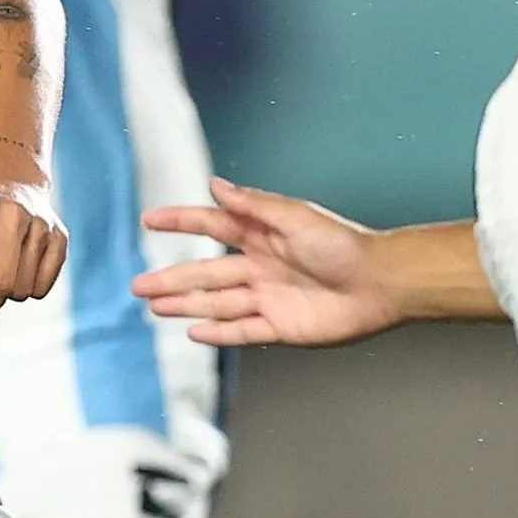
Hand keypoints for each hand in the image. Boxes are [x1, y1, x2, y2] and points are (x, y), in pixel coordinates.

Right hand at [134, 176, 399, 347]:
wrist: (379, 283)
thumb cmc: (342, 244)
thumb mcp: (294, 216)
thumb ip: (252, 205)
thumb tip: (215, 185)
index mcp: (262, 235)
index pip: (211, 225)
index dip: (181, 222)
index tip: (149, 220)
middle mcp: (260, 266)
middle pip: (206, 273)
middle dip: (171, 277)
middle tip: (138, 285)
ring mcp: (268, 298)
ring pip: (216, 303)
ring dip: (185, 305)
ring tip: (154, 306)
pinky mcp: (280, 326)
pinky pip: (241, 330)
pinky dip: (217, 332)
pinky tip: (192, 331)